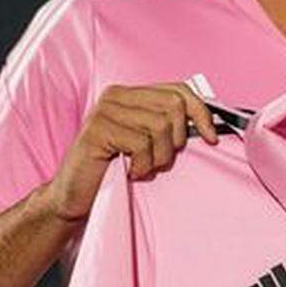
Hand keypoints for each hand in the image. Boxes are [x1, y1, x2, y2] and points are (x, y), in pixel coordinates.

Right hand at [42, 83, 216, 222]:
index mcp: (130, 93)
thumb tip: (208, 121)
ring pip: (160, 126)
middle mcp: (115, 95)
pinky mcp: (97, 130)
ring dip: (159, 157)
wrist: (73, 196)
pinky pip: (141, 143)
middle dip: (176, 139)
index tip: (212, 137)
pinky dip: (143, 165)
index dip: (201, 112)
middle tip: (159, 159)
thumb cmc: (114, 169)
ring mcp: (104, 111)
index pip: (178, 90)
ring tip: (143, 167)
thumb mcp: (147, 141)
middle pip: (173, 106)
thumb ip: (168, 123)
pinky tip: (130, 172)